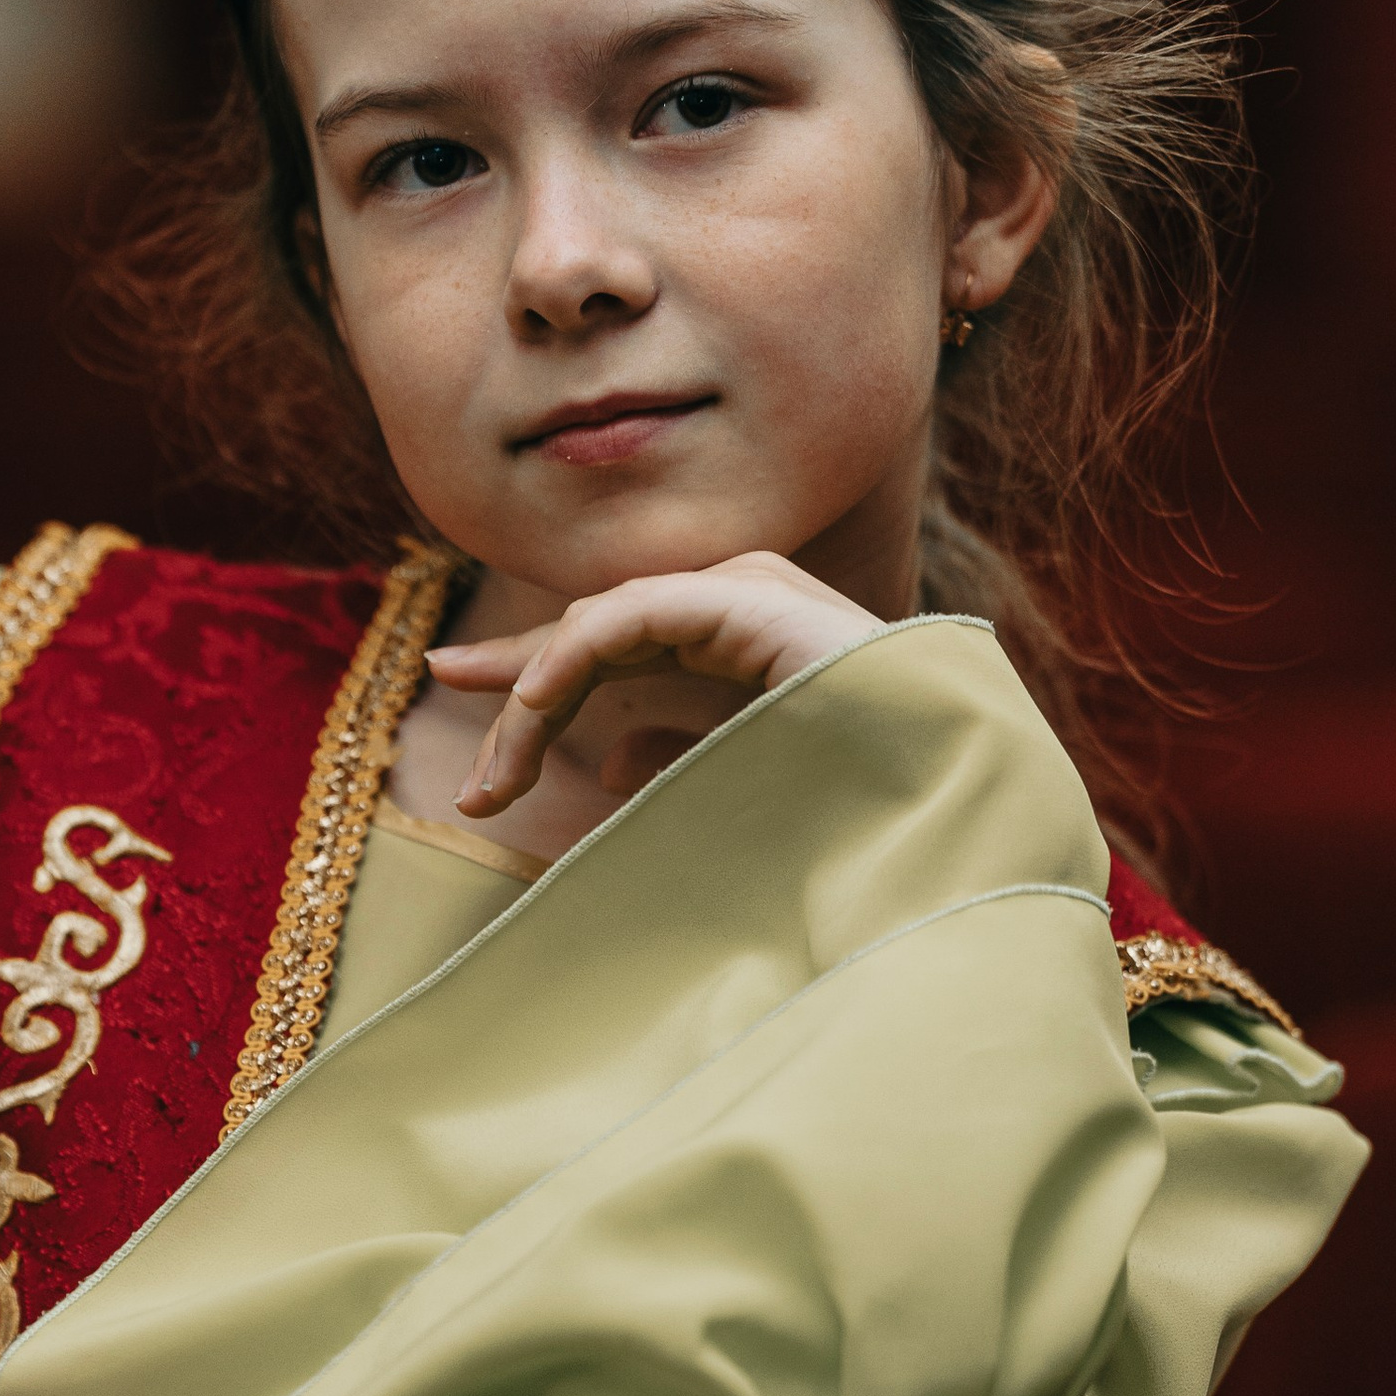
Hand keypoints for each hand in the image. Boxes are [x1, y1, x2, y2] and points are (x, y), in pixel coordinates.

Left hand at [427, 550, 881, 818]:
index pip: (616, 649)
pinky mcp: (747, 599)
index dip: (534, 681)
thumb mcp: (738, 780)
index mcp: (740, 642)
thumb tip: (604, 761)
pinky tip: (534, 707)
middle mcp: (739, 604)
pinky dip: (572, 659)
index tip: (469, 717)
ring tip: (496, 779)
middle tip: (451, 710)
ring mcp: (746, 593)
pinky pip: (630, 616)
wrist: (944, 801)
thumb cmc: (859, 802)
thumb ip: (677, 759)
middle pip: (596, 632)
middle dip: (517, 677)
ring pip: (600, 627)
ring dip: (533, 699)